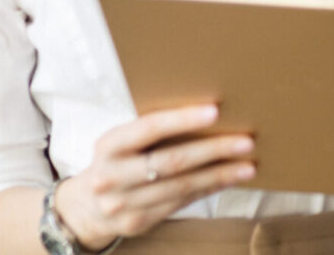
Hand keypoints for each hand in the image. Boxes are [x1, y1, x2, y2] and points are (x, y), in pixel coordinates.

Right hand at [52, 105, 253, 248]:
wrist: (86, 207)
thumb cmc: (117, 162)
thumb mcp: (121, 143)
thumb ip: (151, 132)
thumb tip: (207, 114)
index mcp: (108, 146)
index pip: (148, 129)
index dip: (182, 120)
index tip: (215, 110)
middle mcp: (112, 176)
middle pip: (171, 162)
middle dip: (212, 150)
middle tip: (245, 141)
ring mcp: (124, 204)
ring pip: (181, 187)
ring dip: (219, 175)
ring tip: (248, 165)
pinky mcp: (138, 222)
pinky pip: (181, 203)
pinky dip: (209, 189)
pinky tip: (229, 179)